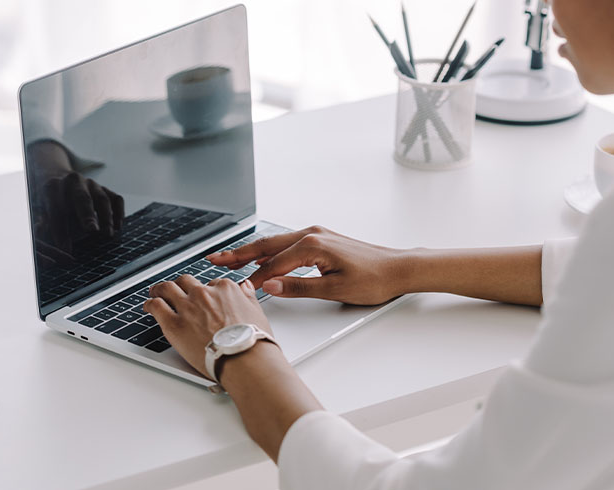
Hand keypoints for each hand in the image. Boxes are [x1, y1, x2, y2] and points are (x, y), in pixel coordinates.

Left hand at [144, 276, 274, 379]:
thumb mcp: (257, 312)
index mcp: (225, 289)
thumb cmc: (252, 341)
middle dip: (180, 286)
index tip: (202, 297)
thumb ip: (247, 297)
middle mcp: (204, 294)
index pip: (210, 283)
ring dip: (160, 289)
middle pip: (186, 282)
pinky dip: (150, 304)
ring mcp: (187, 307)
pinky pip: (156, 306)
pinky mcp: (173, 324)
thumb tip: (245, 287)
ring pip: (167, 289)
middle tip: (175, 290)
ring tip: (156, 292)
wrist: (244, 359)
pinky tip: (148, 306)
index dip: (205, 291)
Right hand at [207, 226, 409, 304]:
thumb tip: (271, 287)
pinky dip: (269, 251)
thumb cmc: (373, 279)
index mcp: (312, 245)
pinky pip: (287, 244)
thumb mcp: (335, 290)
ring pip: (275, 243)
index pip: (273, 264)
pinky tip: (261, 258)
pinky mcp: (320, 240)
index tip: (237, 290)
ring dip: (252, 251)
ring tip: (230, 259)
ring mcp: (316, 235)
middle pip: (266, 245)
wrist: (398, 269)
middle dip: (239, 254)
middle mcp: (311, 234)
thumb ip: (299, 287)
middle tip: (215, 259)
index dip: (254, 278)